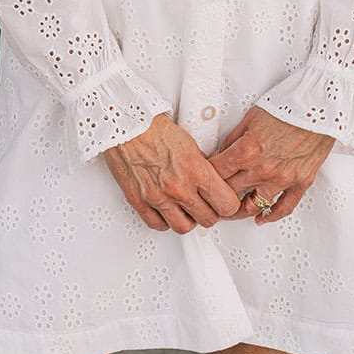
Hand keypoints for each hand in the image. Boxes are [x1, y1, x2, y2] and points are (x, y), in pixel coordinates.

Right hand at [102, 113, 242, 233]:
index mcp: (195, 170)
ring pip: (184, 227)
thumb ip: (201, 165)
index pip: (226, 204)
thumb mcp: (189, 142)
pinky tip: (166, 210)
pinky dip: (164, 221)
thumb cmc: (153, 127)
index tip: (225, 201)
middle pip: (208, 220)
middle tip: (206, 205)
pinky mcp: (139, 201)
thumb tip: (210, 180)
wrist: (125, 125)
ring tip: (186, 209)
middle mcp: (178, 187)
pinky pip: (157, 225)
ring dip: (187, 220)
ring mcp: (158, 197)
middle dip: (210, 213)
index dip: (228, 204)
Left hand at [208, 105, 333, 224]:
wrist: (320, 106)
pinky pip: (284, 207)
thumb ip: (234, 138)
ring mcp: (282, 179)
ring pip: (253, 205)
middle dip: (217, 195)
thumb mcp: (251, 117)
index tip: (201, 178)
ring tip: (230, 211)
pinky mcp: (300, 182)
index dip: (205, 176)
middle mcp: (262, 169)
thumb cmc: (287, 106)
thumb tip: (221, 153)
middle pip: (230, 192)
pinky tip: (261, 218)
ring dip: (240, 209)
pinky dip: (270, 216)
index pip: (217, 172)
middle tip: (210, 198)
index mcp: (247, 150)